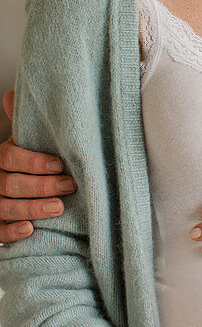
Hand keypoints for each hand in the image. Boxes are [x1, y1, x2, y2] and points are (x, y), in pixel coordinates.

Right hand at [0, 90, 75, 242]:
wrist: (21, 188)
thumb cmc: (30, 163)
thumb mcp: (27, 142)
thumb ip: (25, 123)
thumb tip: (11, 94)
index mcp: (1, 156)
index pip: (10, 157)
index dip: (34, 162)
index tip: (59, 164)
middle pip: (11, 183)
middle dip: (41, 186)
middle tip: (69, 185)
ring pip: (5, 207)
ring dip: (32, 208)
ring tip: (58, 207)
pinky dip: (12, 232)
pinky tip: (29, 229)